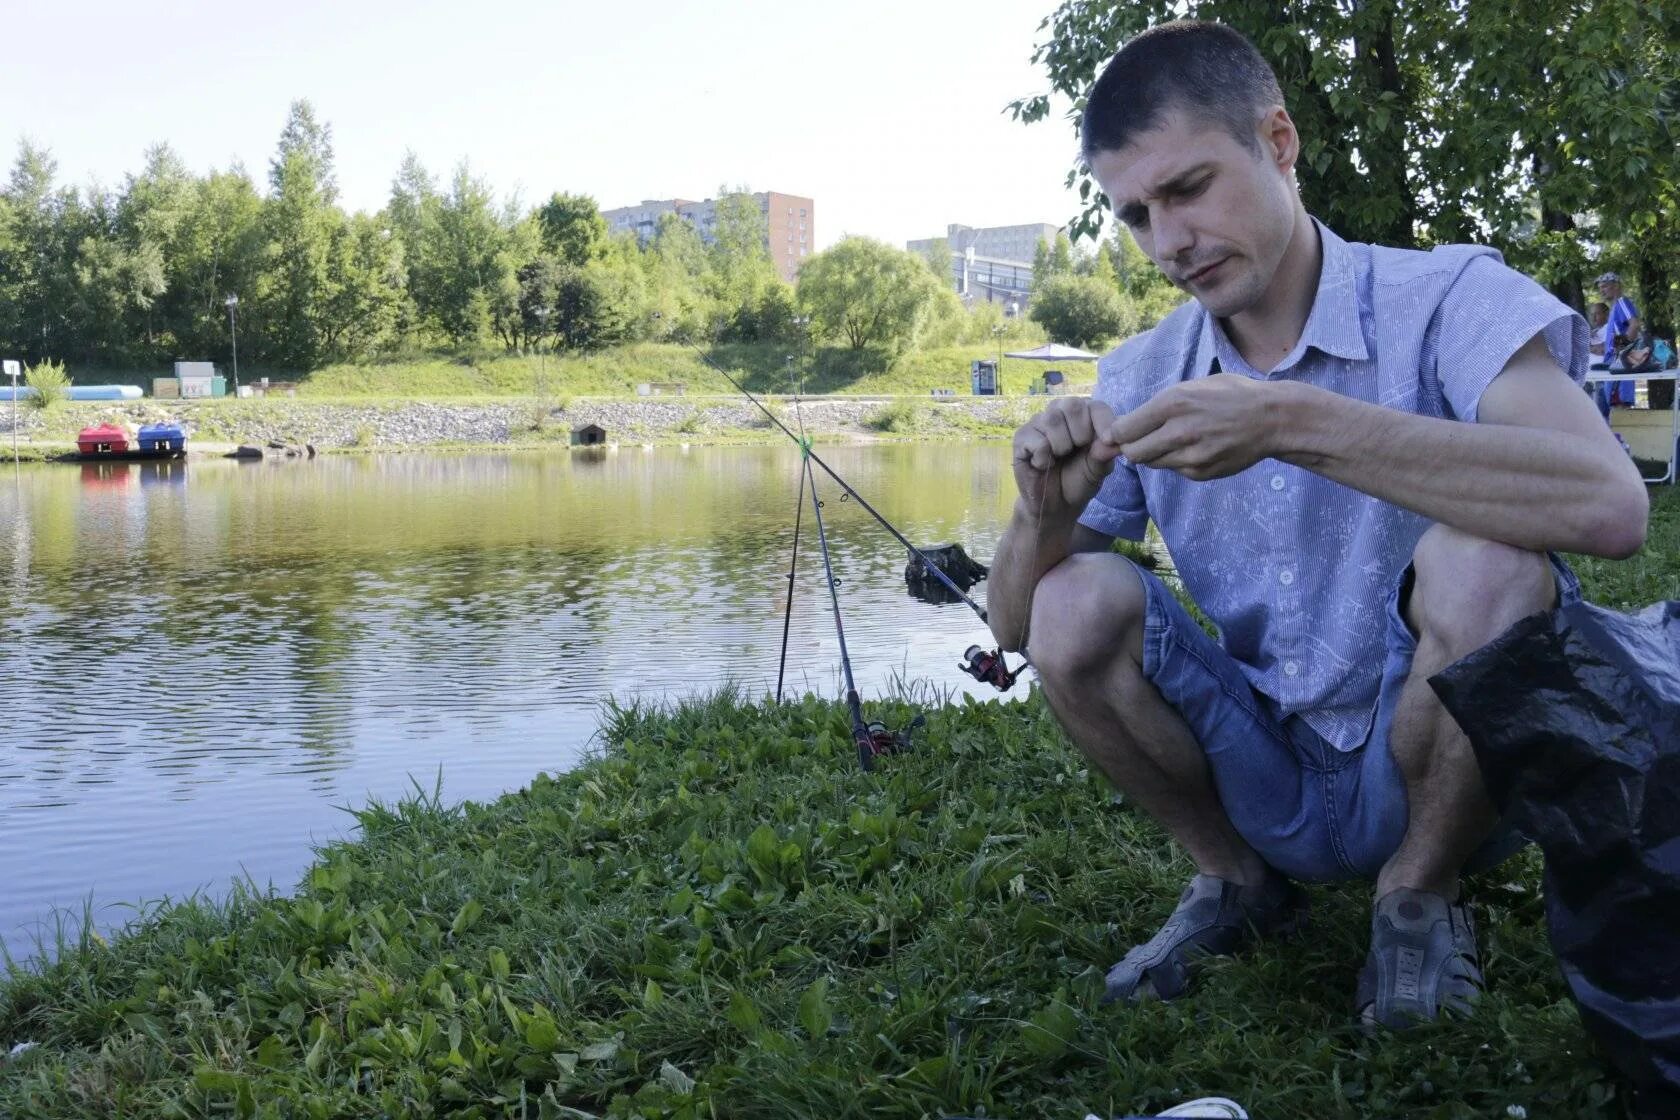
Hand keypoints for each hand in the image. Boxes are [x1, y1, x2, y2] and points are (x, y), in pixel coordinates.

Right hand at [1011, 397, 1121, 526]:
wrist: (1056, 505)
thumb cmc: (1078, 481)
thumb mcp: (1098, 469)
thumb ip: (1104, 454)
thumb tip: (1111, 443)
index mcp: (1083, 415)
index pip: (1095, 406)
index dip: (1104, 422)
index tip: (1107, 442)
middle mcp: (1060, 413)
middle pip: (1072, 405)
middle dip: (1080, 433)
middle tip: (1076, 450)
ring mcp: (1038, 423)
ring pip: (1053, 420)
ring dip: (1061, 446)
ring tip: (1059, 457)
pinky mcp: (1021, 438)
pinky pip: (1037, 441)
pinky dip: (1044, 458)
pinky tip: (1043, 464)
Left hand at [1106, 374, 1283, 480]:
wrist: (1271, 419)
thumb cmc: (1230, 396)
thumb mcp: (1193, 387)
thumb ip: (1159, 406)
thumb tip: (1126, 424)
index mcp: (1173, 403)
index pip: (1123, 430)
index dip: (1118, 433)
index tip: (1120, 433)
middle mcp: (1179, 431)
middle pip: (1133, 453)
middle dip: (1131, 448)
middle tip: (1141, 440)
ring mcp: (1191, 455)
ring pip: (1153, 463)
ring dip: (1155, 454)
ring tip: (1174, 439)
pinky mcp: (1201, 472)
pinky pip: (1175, 470)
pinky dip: (1177, 461)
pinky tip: (1195, 447)